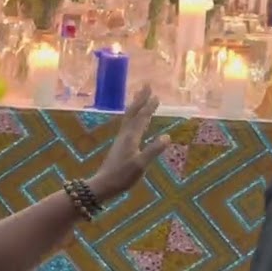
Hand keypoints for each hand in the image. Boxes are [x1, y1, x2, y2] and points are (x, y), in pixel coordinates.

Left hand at [90, 85, 168, 201]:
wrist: (104, 184)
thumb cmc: (123, 176)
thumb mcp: (141, 164)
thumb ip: (153, 150)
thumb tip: (167, 136)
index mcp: (131, 138)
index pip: (142, 118)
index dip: (149, 107)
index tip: (156, 95)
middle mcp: (124, 135)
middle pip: (132, 113)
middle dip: (140, 99)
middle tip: (146, 86)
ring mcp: (121, 140)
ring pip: (129, 118)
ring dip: (136, 106)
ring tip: (141, 98)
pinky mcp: (120, 145)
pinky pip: (128, 125)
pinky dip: (133, 117)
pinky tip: (134, 121)